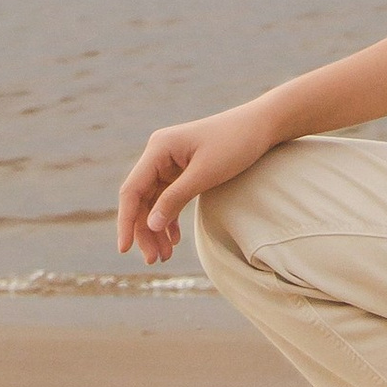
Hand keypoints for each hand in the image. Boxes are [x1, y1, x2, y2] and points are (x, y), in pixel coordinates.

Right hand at [117, 101, 281, 264]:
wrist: (262, 125)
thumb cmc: (235, 143)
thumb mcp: (205, 174)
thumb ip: (175, 199)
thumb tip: (150, 226)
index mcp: (158, 149)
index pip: (132, 190)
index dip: (126, 221)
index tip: (124, 249)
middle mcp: (159, 154)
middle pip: (142, 199)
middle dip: (145, 231)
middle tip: (153, 260)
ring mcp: (170, 162)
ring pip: (154, 202)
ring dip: (157, 229)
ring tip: (164, 256)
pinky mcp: (183, 169)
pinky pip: (169, 198)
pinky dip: (170, 218)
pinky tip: (174, 239)